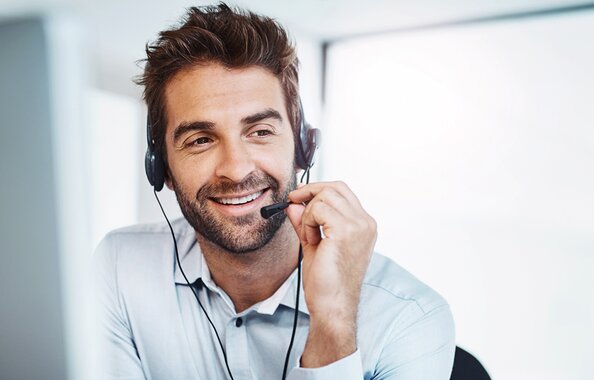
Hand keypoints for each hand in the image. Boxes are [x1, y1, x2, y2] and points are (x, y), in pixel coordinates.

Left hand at [285, 181, 376, 366]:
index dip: (318, 189)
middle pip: (336, 187)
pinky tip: (310, 239)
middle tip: (293, 201)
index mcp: (363, 226)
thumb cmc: (327, 283)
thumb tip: (294, 205)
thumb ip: (306, 222)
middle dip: (310, 191)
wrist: (332, 306)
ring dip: (309, 212)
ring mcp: (358, 226)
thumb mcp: (314, 244)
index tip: (300, 195)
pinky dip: (308, 221)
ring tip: (308, 235)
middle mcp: (365, 223)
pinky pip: (319, 209)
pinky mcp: (345, 231)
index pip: (343, 192)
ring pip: (326, 195)